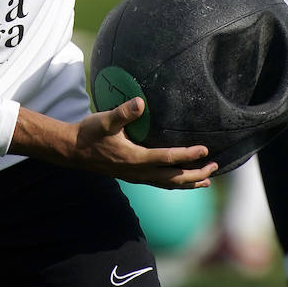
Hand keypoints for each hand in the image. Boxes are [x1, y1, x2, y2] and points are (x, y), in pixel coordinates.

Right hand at [74, 98, 216, 188]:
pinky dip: (174, 183)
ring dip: (188, 182)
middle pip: (173, 178)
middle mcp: (138, 172)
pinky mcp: (132, 176)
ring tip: (206, 181)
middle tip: (215, 167)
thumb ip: (123, 112)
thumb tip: (140, 102)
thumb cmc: (89, 133)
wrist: (72, 151)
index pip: (168, 158)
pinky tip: (180, 180)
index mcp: (135, 158)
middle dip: (195, 174)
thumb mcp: (105, 120)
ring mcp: (135, 176)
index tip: (206, 151)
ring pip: (167, 184)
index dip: (188, 155)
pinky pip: (158, 184)